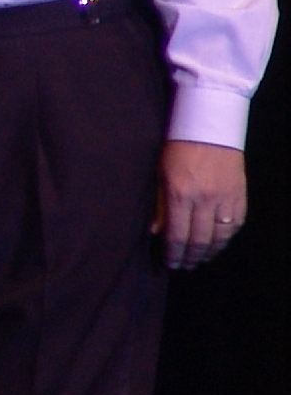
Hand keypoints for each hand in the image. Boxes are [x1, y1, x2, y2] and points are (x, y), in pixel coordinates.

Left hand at [153, 139, 245, 268]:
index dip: (173, 254)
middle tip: (184, 266)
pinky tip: (218, 244)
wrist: (210, 129)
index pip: (176, 235)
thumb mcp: (160, 174)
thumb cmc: (178, 148)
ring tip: (200, 259)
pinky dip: (226, 239)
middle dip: (190, 258)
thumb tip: (155, 232)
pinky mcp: (240, 196)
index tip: (169, 264)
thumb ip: (159, 205)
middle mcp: (204, 200)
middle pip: (199, 241)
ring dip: (209, 253)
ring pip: (219, 238)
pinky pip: (235, 226)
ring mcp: (225, 199)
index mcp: (179, 194)